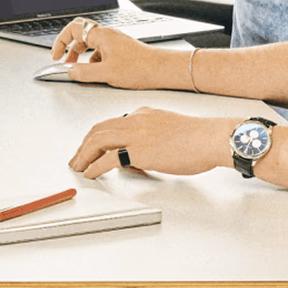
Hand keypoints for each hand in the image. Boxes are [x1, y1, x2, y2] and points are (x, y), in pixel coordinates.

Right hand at [51, 18, 171, 89]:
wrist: (161, 70)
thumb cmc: (140, 67)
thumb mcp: (106, 73)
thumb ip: (84, 72)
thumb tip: (69, 71)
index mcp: (102, 35)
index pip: (73, 29)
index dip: (60, 41)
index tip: (56, 55)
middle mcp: (108, 35)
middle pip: (81, 35)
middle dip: (69, 48)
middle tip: (64, 61)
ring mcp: (115, 42)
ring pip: (91, 44)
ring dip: (81, 55)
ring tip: (79, 69)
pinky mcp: (120, 50)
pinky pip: (101, 52)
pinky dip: (94, 61)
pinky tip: (97, 72)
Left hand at [69, 107, 234, 178]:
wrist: (210, 138)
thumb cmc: (199, 137)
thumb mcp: (169, 130)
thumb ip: (151, 138)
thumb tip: (139, 158)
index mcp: (144, 114)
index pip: (112, 122)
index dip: (97, 136)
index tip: (91, 147)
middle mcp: (136, 120)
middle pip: (99, 129)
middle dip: (83, 144)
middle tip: (77, 158)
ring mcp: (136, 135)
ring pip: (97, 140)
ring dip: (83, 155)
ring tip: (78, 167)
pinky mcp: (139, 151)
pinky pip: (107, 159)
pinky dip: (94, 167)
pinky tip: (91, 174)